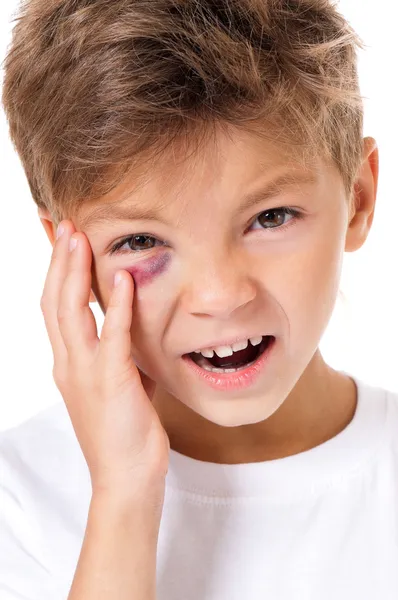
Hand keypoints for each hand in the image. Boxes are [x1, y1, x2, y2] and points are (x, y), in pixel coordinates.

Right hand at [40, 220, 169, 497]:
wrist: (125, 479)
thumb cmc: (124, 432)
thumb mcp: (120, 383)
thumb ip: (121, 353)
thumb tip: (134, 327)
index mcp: (69, 362)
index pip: (54, 306)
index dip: (54, 271)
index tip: (57, 238)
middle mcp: (69, 363)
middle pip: (54, 301)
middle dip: (58, 260)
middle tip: (64, 224)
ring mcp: (86, 372)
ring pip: (70, 312)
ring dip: (75, 271)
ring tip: (80, 237)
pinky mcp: (111, 383)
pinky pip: (112, 337)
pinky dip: (118, 306)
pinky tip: (122, 278)